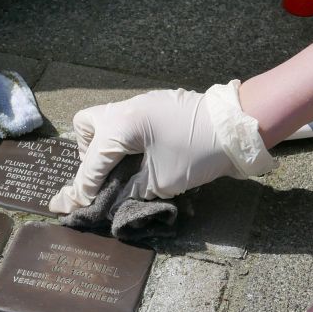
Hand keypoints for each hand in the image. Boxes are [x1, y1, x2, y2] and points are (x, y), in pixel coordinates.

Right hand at [48, 81, 276, 213]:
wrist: (238, 128)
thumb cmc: (198, 153)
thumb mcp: (161, 182)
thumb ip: (130, 190)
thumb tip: (112, 199)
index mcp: (121, 126)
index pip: (92, 162)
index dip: (83, 188)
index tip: (74, 207)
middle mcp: (125, 110)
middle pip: (86, 126)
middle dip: (88, 154)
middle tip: (103, 174)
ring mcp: (140, 104)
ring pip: (105, 120)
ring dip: (105, 144)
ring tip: (120, 167)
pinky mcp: (156, 106)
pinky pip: (126, 122)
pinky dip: (124, 139)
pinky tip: (139, 156)